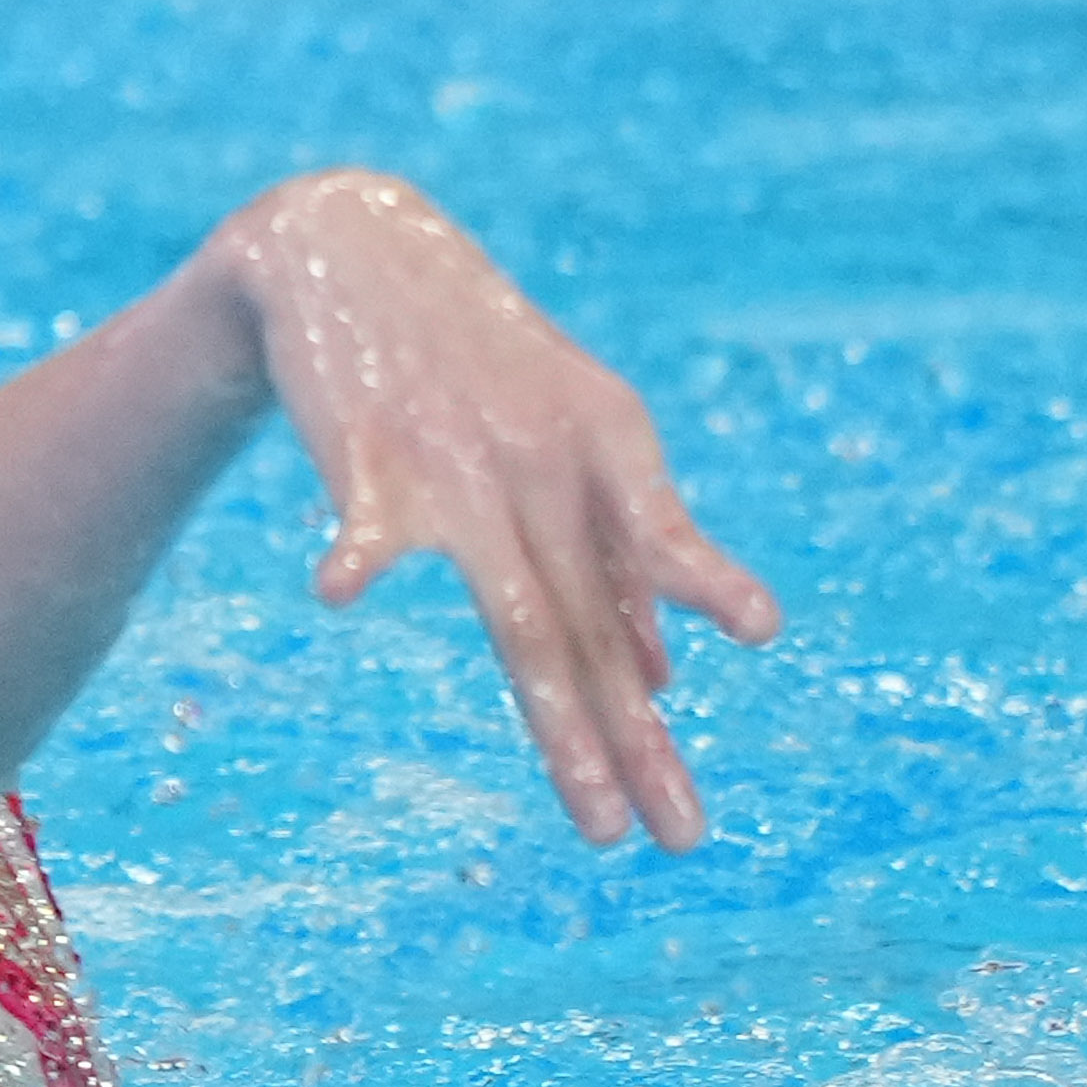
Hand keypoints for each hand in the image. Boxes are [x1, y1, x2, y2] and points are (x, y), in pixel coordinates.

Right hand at [214, 170, 780, 847]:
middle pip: (595, 627)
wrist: (347, 246)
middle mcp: (545, 461)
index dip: (692, 621)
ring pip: (523, 616)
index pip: (654, 562)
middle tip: (682, 839)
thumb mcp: (569, 436)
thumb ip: (618, 552)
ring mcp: (458, 462)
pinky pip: (370, 520)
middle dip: (637, 741)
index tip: (741, 685)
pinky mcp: (367, 455)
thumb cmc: (475, 359)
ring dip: (566, 722)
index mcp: (605, 444)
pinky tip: (344, 592)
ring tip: (601, 820)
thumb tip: (667, 682)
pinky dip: (361, 555)